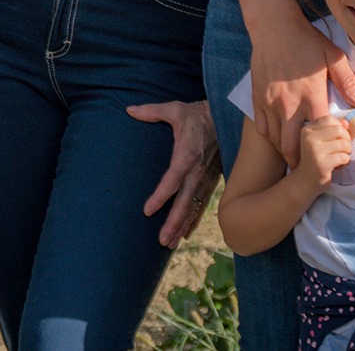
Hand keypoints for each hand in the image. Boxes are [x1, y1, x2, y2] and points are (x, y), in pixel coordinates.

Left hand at [127, 100, 222, 247]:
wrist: (225, 119)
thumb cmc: (196, 114)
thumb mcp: (174, 109)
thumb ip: (151, 111)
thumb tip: (129, 110)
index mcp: (187, 154)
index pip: (173, 179)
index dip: (161, 196)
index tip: (147, 210)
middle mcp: (197, 171)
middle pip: (185, 201)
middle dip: (174, 222)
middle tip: (161, 241)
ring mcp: (205, 178)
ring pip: (194, 207)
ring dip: (182, 226)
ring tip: (169, 244)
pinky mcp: (210, 182)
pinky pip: (202, 205)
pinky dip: (194, 220)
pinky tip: (184, 234)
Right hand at [249, 9, 354, 164]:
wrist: (273, 27)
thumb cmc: (306, 41)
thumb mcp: (333, 57)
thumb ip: (348, 81)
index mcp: (311, 95)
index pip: (321, 131)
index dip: (329, 145)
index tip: (335, 152)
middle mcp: (289, 104)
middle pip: (293, 145)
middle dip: (302, 160)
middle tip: (311, 166)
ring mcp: (270, 103)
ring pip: (276, 140)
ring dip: (286, 150)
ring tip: (296, 156)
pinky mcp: (258, 99)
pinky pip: (262, 127)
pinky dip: (271, 136)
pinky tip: (279, 136)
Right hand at [293, 116, 350, 188]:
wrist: (304, 181)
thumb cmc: (315, 159)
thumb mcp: (321, 141)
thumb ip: (332, 130)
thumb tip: (346, 122)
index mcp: (307, 129)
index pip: (330, 119)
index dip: (339, 128)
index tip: (337, 139)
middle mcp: (309, 137)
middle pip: (339, 130)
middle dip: (346, 140)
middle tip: (342, 150)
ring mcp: (314, 150)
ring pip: (343, 144)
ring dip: (346, 152)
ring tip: (340, 158)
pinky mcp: (322, 163)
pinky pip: (344, 157)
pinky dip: (345, 162)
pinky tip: (338, 166)